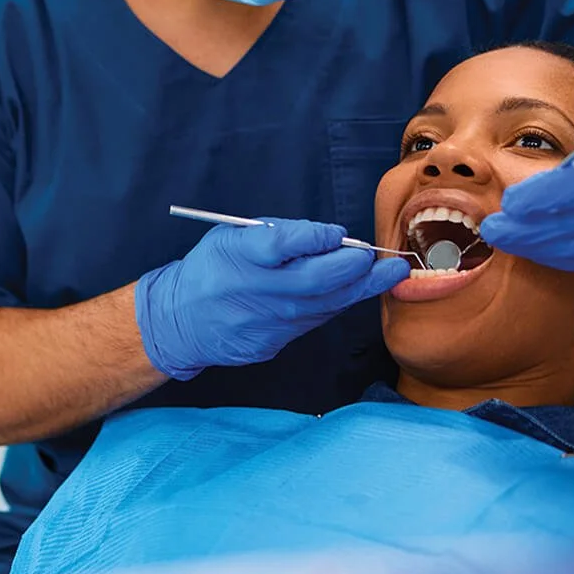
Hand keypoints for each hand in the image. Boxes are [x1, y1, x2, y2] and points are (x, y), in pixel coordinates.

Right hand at [135, 219, 409, 379]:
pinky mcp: (276, 341)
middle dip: (356, 267)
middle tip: (384, 258)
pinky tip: (356, 291)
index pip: (284, 244)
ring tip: (391, 274)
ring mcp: (268, 321)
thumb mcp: (232, 235)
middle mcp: (258, 291)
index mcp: (242, 256)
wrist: (182, 320)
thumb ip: (277, 232)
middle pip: (317, 279)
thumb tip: (327, 236)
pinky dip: (337, 303)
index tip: (339, 233)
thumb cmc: (212, 267)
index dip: (316, 238)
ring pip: (325, 304)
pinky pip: (315, 319)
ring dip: (361, 288)